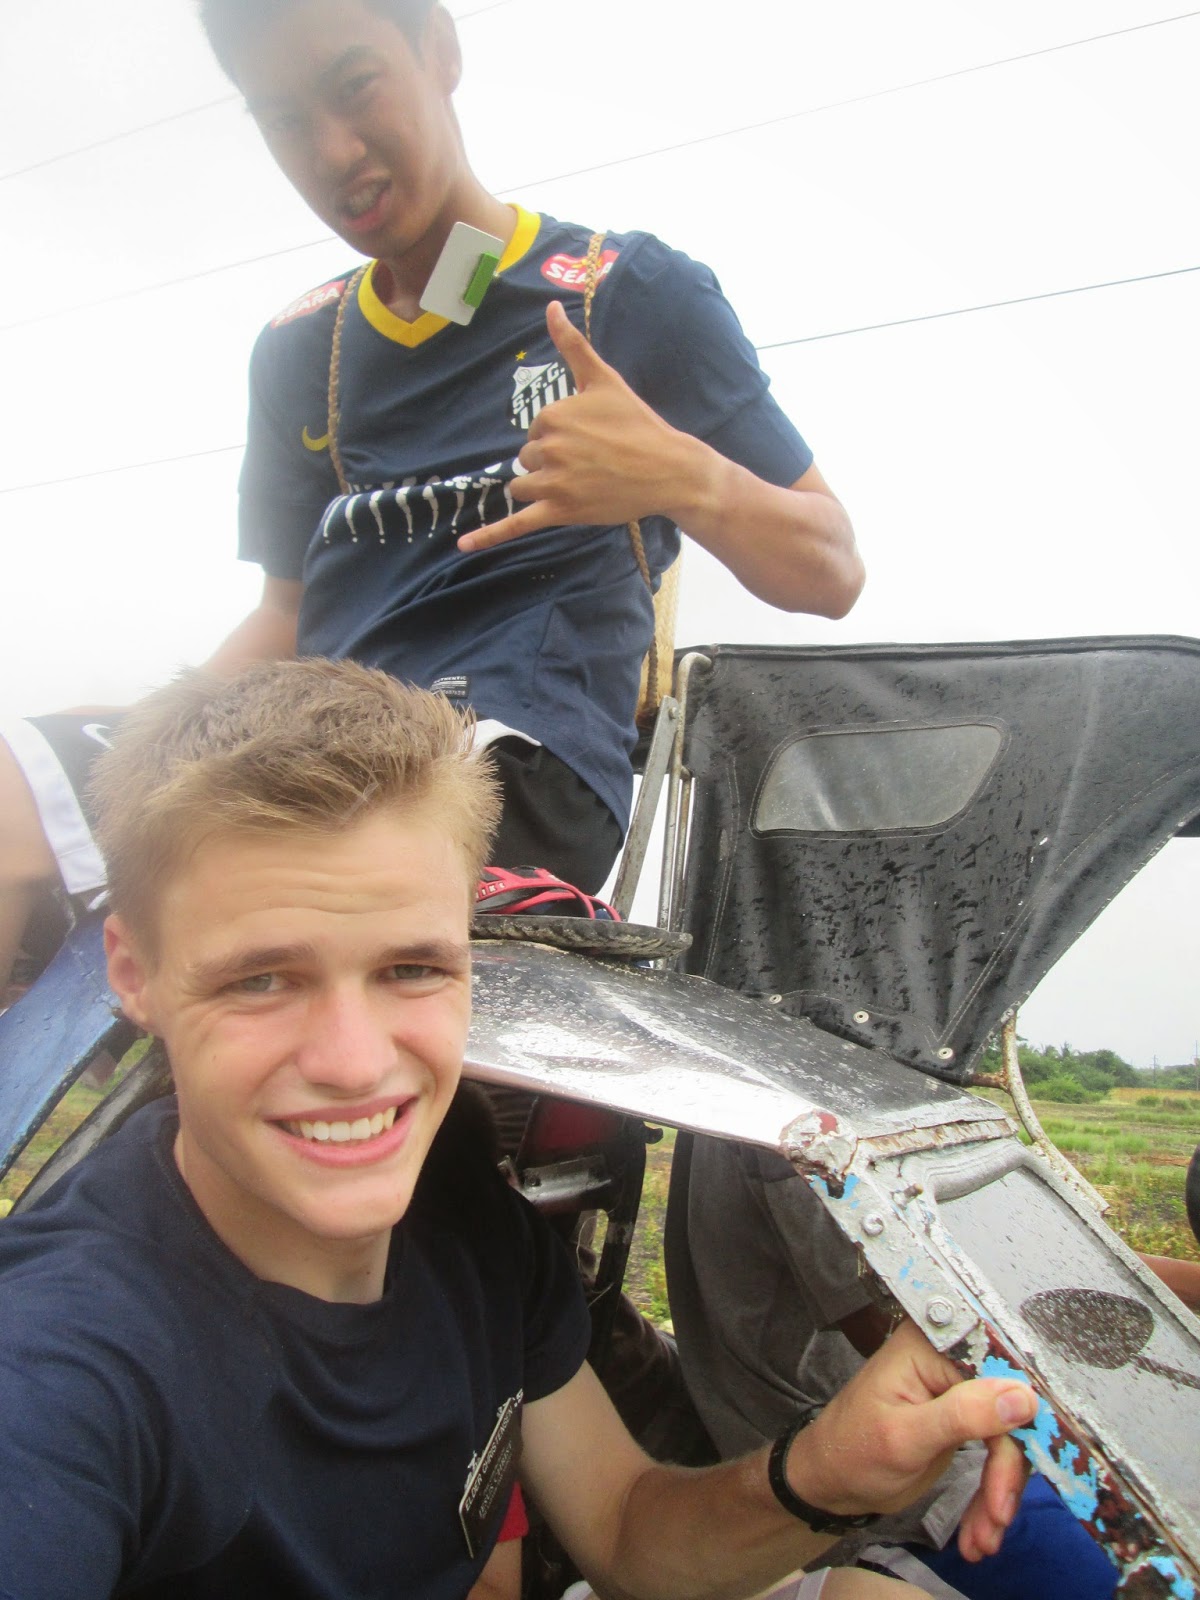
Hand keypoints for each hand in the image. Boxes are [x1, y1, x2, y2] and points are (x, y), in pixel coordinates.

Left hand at [456, 301, 699, 551]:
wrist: (667, 468)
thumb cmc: (637, 423)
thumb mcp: (602, 379)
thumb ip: (572, 344)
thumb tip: (551, 305)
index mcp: (553, 415)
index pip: (536, 430)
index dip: (561, 436)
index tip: (591, 439)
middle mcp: (548, 447)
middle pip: (527, 459)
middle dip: (552, 462)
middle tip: (592, 462)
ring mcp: (553, 483)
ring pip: (522, 486)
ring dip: (541, 487)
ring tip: (578, 484)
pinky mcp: (560, 512)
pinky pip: (516, 525)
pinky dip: (488, 535)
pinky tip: (463, 545)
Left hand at [785, 1320, 1035, 1558]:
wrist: (831, 1480)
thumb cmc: (851, 1450)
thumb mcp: (906, 1437)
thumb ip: (962, 1415)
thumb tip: (1023, 1396)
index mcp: (931, 1343)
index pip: (998, 1368)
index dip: (1022, 1414)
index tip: (1032, 1461)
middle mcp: (949, 1357)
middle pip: (1008, 1408)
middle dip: (1005, 1469)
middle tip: (997, 1516)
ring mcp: (958, 1389)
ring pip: (1007, 1437)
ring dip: (999, 1490)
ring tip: (984, 1537)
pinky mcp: (964, 1419)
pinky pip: (996, 1452)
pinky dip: (991, 1493)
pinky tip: (980, 1531)